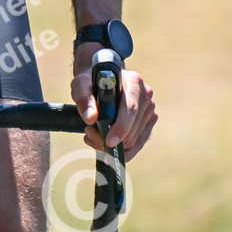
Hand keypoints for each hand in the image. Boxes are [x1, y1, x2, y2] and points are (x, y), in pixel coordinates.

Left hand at [71, 43, 156, 159]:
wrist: (101, 83)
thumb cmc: (92, 82)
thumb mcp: (81, 85)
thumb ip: (84, 100)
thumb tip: (90, 118)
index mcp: (134, 82)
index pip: (131, 109)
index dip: (121, 127)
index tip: (109, 141)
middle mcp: (146, 96)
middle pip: (132, 130)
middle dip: (110, 139)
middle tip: (89, 133)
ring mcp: (149, 110)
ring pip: (133, 140)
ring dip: (112, 145)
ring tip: (93, 136)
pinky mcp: (148, 122)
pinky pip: (137, 144)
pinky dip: (121, 149)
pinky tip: (103, 144)